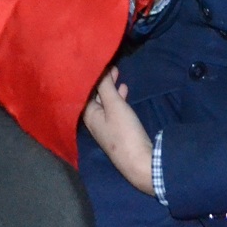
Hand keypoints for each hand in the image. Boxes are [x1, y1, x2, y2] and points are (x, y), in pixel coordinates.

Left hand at [82, 67, 155, 196]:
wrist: (140, 162)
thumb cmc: (124, 132)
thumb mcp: (115, 106)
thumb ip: (106, 88)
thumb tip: (98, 71)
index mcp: (88, 115)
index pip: (86, 91)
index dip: (92, 77)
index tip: (99, 63)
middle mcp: (93, 121)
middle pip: (95, 97)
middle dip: (102, 82)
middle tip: (112, 67)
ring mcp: (105, 127)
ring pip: (105, 103)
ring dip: (111, 89)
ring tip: (118, 76)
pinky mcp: (117, 131)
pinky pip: (113, 110)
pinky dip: (117, 99)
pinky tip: (124, 92)